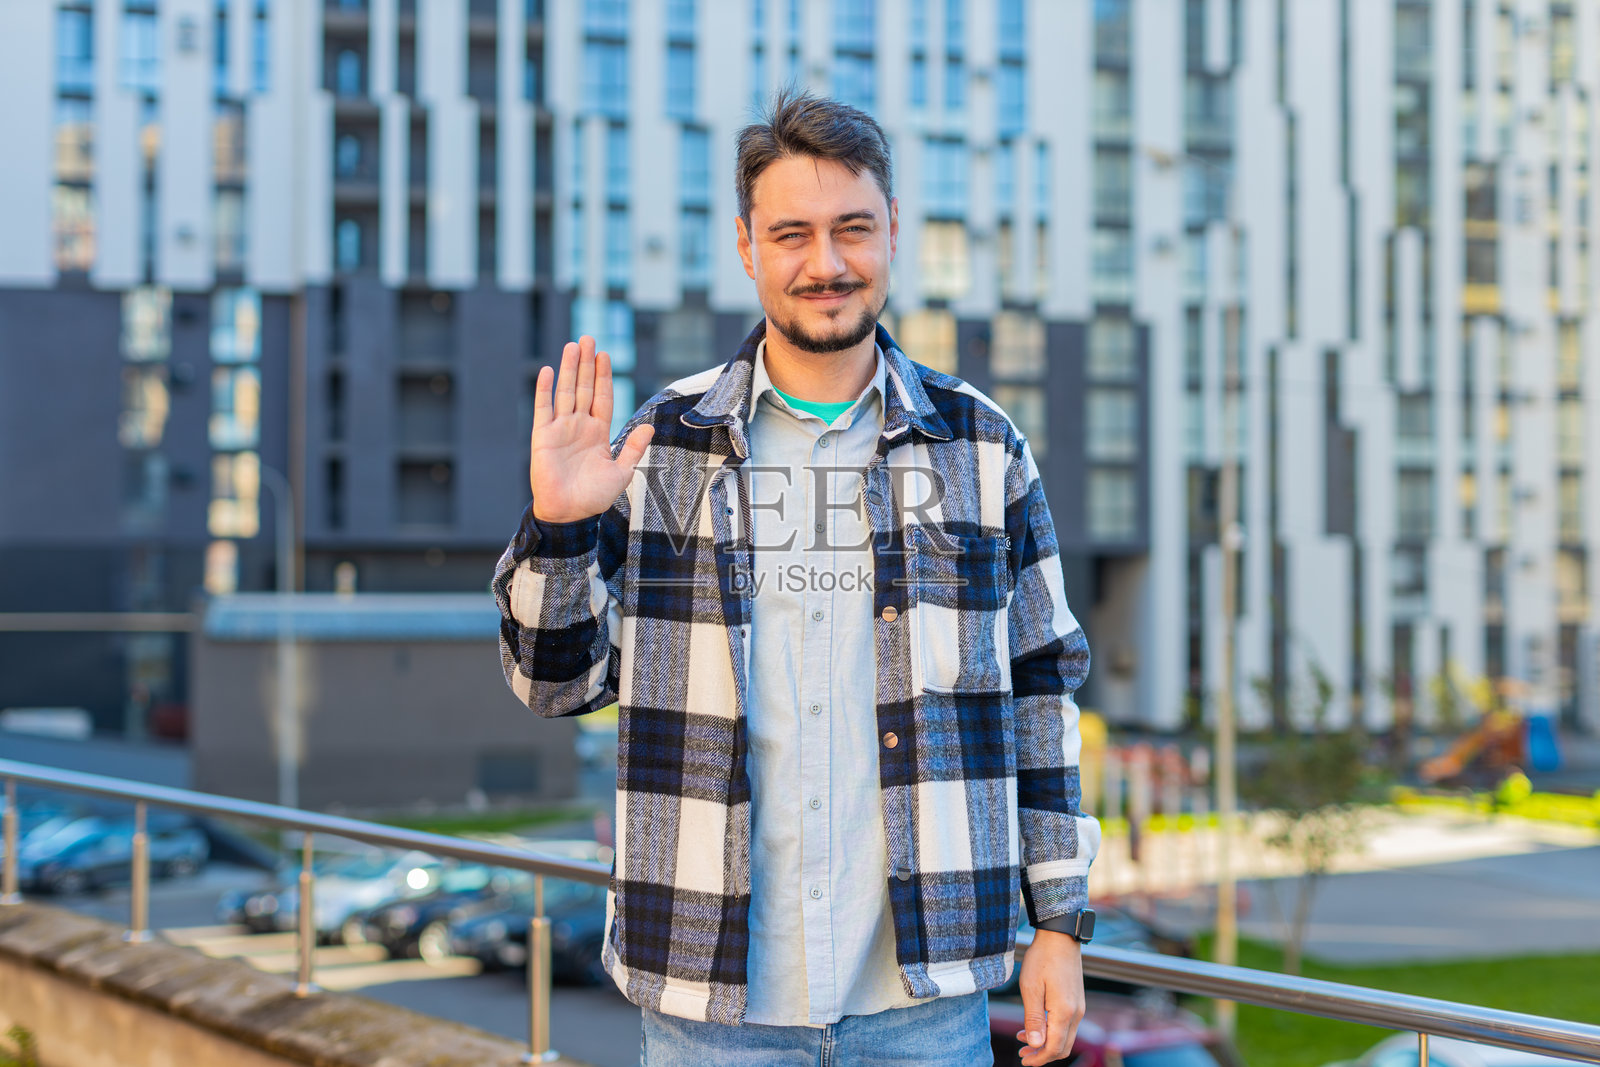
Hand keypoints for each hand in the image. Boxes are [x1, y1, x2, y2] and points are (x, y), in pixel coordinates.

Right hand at [530, 335, 653, 523]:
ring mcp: (560, 429)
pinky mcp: (543, 437)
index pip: (602, 397)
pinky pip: (543, 409)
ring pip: (566, 392)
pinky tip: (548, 371)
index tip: (605, 355)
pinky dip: (545, 390)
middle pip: (584, 388)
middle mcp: (579, 426)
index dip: (604, 376)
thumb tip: (649, 428)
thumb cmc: (594, 497)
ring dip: (569, 369)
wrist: (569, 514)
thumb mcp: (621, 472)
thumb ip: (633, 448)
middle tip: (588, 338)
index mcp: (598, 432)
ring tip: (572, 346)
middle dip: (587, 364)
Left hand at [1015, 929, 1085, 1065]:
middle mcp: (1076, 1013)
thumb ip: (1033, 1019)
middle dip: (1043, 1054)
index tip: (1024, 1060)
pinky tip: (1036, 1024)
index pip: (1054, 1048)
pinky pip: (1067, 1025)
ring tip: (1024, 1039)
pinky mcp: (1077, 1001)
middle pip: (1063, 1047)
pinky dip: (1052, 1031)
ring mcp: (1079, 1007)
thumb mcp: (1031, 989)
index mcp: (1064, 1012)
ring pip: (1065, 1037)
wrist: (1060, 937)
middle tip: (1022, 1052)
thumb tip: (1035, 1045)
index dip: (1039, 1058)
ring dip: (1047, 1043)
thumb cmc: (1042, 959)